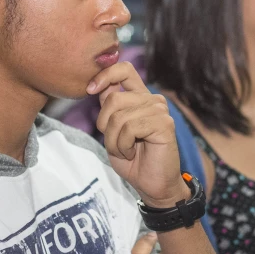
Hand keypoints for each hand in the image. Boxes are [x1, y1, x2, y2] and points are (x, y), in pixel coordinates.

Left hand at [88, 61, 186, 207]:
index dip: (104, 75)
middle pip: (113, 98)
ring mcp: (160, 111)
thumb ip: (109, 108)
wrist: (151, 184)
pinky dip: (123, 145)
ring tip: (126, 150)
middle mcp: (152, 100)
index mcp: (140, 97)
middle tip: (115, 143)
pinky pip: (130, 128)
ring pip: (119, 116)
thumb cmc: (132, 159)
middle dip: (104, 125)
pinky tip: (133, 152)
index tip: (90, 90)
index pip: (124, 69)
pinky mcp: (164, 124)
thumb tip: (98, 86)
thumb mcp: (112, 130)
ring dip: (114, 140)